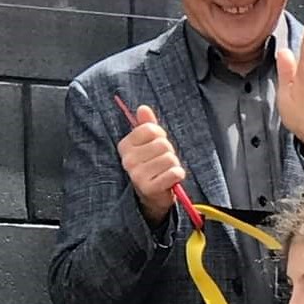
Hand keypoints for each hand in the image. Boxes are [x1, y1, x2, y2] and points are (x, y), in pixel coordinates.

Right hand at [117, 104, 184, 226]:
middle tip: (163, 162)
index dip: (160, 136)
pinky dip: (178, 175)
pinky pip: (174, 173)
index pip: (150, 129)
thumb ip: (146, 125)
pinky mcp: (149, 188)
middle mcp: (127, 160)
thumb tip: (143, 108)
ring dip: (174, 165)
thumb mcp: (148, 144)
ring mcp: (137, 175)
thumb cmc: (152, 166)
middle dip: (169, 152)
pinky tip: (171, 179)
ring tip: (166, 171)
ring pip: (169, 158)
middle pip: (162, 144)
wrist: (153, 195)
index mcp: (125, 146)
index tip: (157, 146)